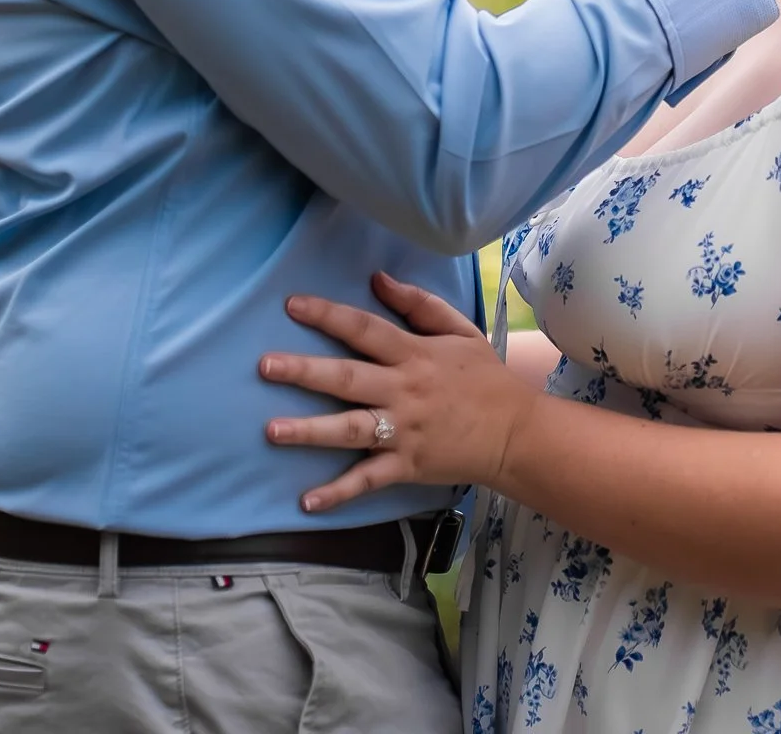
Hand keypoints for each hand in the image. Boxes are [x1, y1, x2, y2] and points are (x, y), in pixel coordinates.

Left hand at [260, 273, 535, 511]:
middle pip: (348, 378)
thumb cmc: (484, 377)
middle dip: (305, 371)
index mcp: (414, 354)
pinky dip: (339, 492)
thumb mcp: (460, 330)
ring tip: (271, 430)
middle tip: (265, 366)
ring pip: (351, 429)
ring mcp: (404, 431)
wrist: (516, 432)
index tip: (292, 306)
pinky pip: (368, 480)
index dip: (328, 315)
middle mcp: (404, 390)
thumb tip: (377, 278)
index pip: (364, 329)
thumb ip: (418, 303)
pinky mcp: (407, 465)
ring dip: (310, 431)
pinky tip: (307, 501)